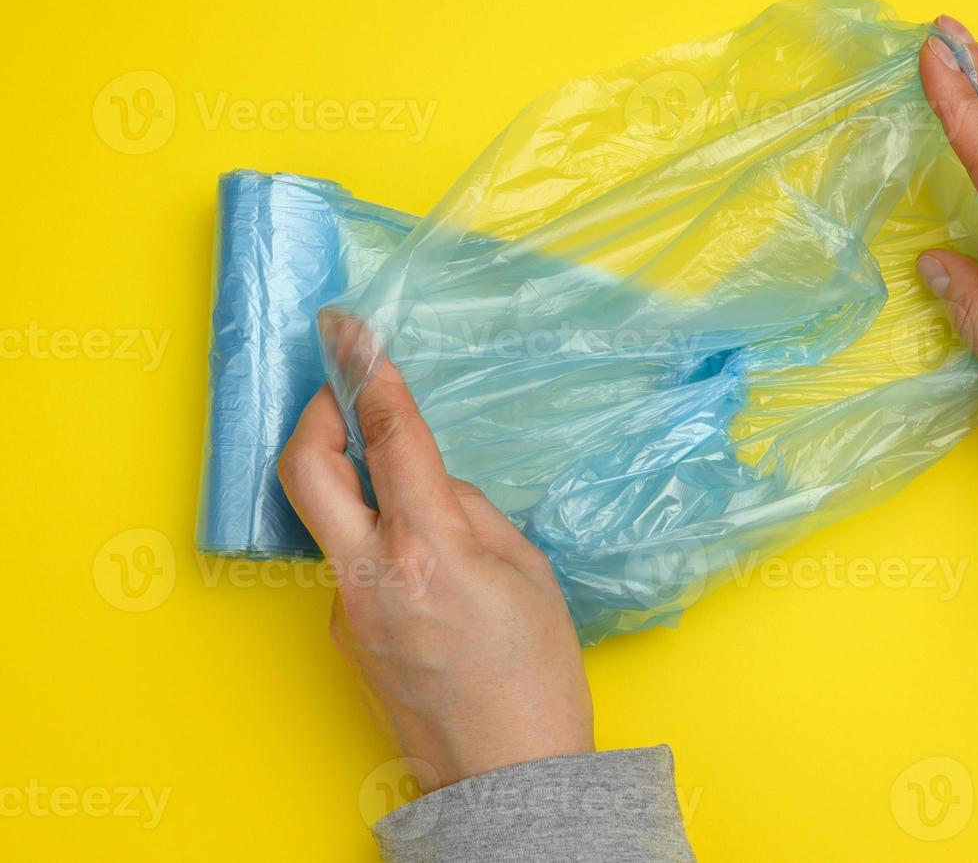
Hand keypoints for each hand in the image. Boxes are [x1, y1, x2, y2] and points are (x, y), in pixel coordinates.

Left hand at [278, 357, 593, 789]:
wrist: (506, 779)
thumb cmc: (536, 677)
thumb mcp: (528, 573)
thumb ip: (472, 513)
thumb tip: (433, 488)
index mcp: (427, 549)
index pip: (390, 438)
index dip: (371, 374)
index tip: (354, 333)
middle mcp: (369, 576)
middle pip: (306, 471)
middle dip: (314, 414)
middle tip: (337, 387)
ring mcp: (344, 611)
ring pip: (334, 521)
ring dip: (359, 491)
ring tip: (422, 510)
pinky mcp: (341, 638)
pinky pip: (353, 569)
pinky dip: (382, 549)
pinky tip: (431, 579)